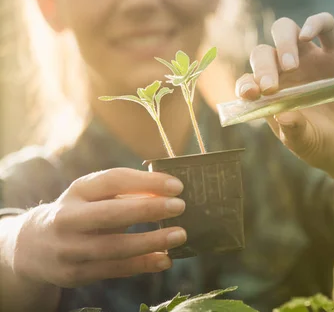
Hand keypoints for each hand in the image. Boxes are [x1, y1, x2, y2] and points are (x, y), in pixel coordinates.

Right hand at [11, 168, 187, 287]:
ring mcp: (69, 249)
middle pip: (111, 213)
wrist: (32, 247)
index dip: (146, 181)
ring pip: (114, 247)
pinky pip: (114, 270)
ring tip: (180, 234)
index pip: (112, 180)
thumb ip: (127, 193)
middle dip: (148, 209)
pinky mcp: (74, 274)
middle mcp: (68, 218)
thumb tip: (167, 193)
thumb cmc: (80, 213)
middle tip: (180, 206)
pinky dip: (142, 265)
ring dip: (150, 241)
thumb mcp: (95, 196)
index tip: (176, 185)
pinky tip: (165, 259)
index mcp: (77, 191)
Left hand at [235, 12, 333, 181]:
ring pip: (287, 30)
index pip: (249, 79)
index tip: (250, 94)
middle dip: (263, 66)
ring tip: (289, 65)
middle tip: (271, 87)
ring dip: (283, 42)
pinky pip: (326, 25)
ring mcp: (311, 58)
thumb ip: (292, 130)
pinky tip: (307, 34)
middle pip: (264, 53)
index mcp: (271, 93)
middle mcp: (286, 72)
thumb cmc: (325, 146)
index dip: (245, 82)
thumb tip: (281, 114)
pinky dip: (314, 23)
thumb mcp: (305, 144)